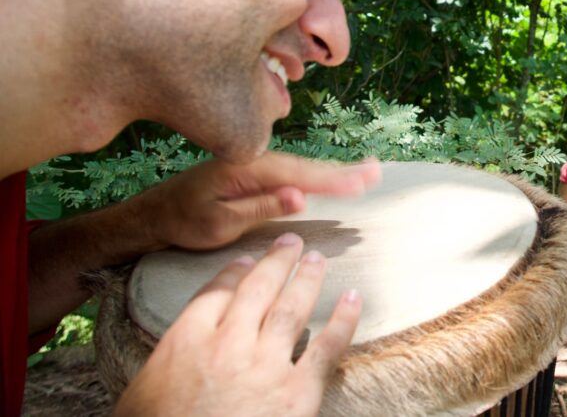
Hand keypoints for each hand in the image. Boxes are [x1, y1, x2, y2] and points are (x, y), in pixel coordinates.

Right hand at [115, 232, 361, 416]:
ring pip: (291, 309)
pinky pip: (326, 348)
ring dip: (307, 279)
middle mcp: (228, 345)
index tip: (248, 260)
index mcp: (185, 344)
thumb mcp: (138, 399)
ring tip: (318, 260)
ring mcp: (265, 366)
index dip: (234, 274)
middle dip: (276, 263)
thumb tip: (169, 362)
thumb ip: (162, 369)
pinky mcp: (297, 393)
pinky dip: (343, 321)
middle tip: (291, 242)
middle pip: (257, 291)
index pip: (214, 295)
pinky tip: (353, 299)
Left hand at [133, 152, 380, 250]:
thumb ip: (260, 208)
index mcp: (247, 168)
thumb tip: (301, 198)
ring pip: (302, 169)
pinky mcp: (256, 173)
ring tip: (367, 173)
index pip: (299, 174)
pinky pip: (293, 174)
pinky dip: (317, 176)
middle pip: (307, 166)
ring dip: (335, 172)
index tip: (361, 182)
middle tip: (376, 173)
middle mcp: (255, 160)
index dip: (333, 179)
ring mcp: (256, 165)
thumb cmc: (183, 221)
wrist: (155, 213)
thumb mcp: (219, 222)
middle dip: (343, 171)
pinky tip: (334, 178)